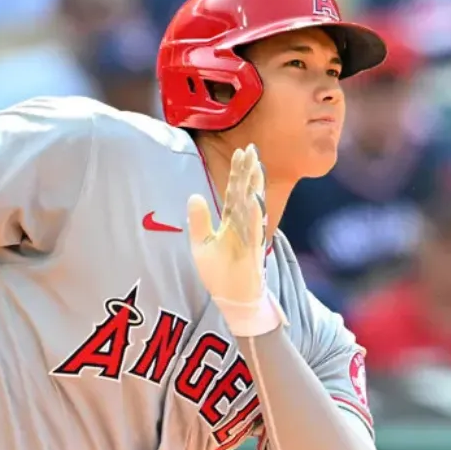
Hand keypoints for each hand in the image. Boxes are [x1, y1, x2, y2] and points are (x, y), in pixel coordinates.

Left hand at [187, 143, 281, 337]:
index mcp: (231, 222)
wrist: (232, 300)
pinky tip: (255, 198)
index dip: (237, 173)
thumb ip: (198, 222)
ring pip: (253, 207)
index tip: (240, 152)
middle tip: (251, 149)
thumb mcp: (201, 245)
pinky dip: (255, 215)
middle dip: (248, 172)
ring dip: (255, 187)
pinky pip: (254, 230)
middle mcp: (243, 226)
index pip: (235, 192)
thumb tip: (194, 196)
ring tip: (257, 166)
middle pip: (246, 193)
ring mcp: (249, 237)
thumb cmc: (219, 274)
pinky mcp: (252, 252)